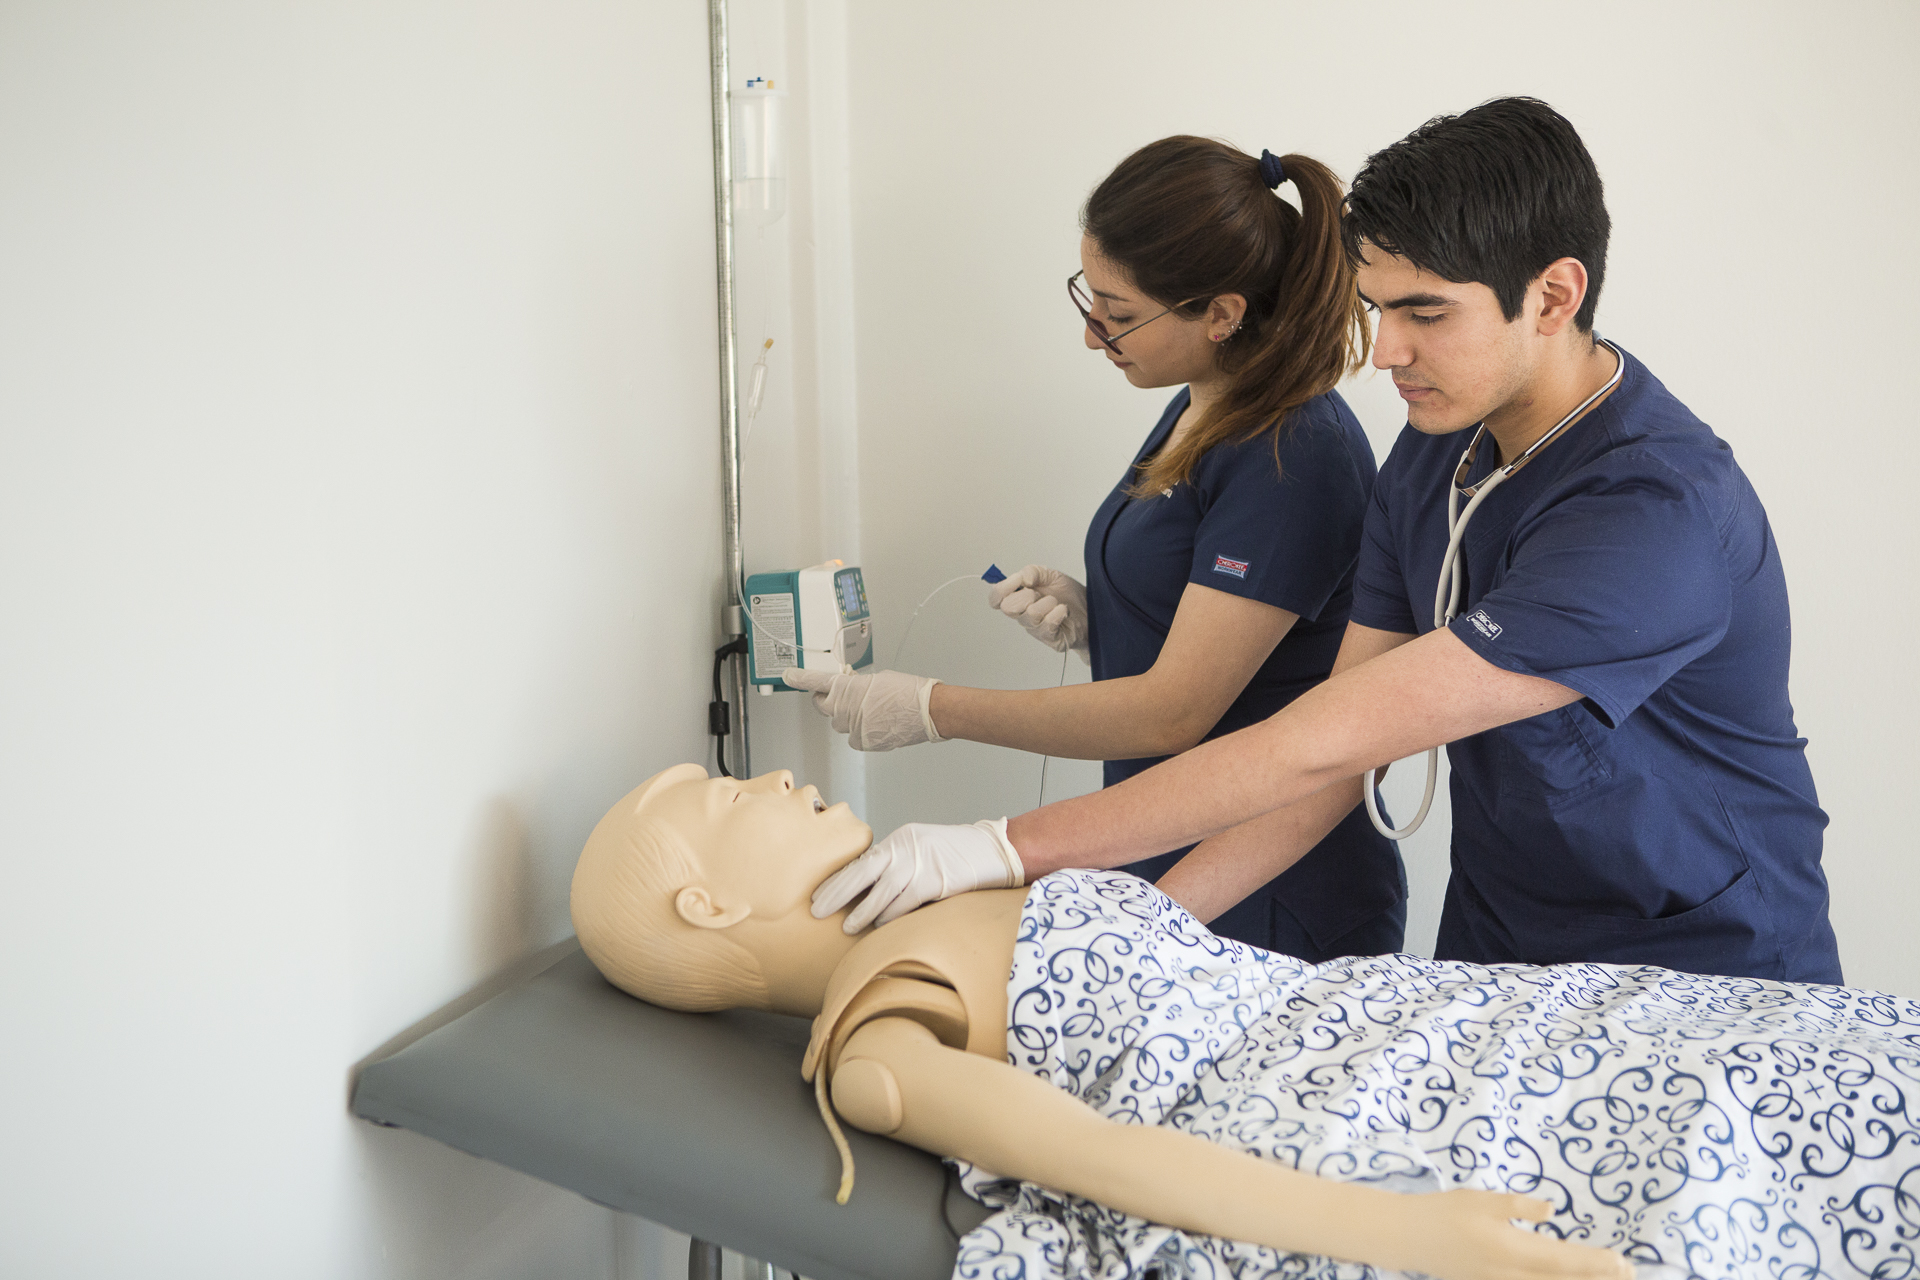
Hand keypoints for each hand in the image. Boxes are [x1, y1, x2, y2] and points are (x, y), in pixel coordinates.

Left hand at [783, 668, 943, 751]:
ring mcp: (852, 729)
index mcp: (845, 688)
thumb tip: (850, 689)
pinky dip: (862, 728)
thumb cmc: (908, 692)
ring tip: (872, 707)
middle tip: (843, 693)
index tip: (789, 676)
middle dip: (829, 699)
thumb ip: (855, 685)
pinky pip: (854, 735)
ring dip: (849, 715)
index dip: (799, 678)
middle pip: (823, 705)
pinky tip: (878, 721)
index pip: (814, 682)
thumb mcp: (876, 679)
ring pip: (840, 722)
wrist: (928, 712)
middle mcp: (843, 710)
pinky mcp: (863, 743)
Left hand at [811, 819, 1024, 932]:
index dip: (837, 880)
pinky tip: (880, 926)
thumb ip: (898, 865)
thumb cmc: (958, 855)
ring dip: (862, 912)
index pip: (861, 862)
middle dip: (836, 893)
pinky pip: (906, 903)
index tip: (817, 895)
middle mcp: (906, 849)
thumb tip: (868, 892)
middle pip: (862, 873)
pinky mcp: (937, 881)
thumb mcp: (923, 849)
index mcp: (900, 840)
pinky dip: (891, 916)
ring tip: (846, 927)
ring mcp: (921, 864)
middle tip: (816, 910)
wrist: (996, 849)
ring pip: (881, 893)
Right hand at [986, 564, 1089, 661]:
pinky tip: (1064, 610)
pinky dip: (1058, 612)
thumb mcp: (1050, 575)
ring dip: (1046, 602)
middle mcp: (1024, 615)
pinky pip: (1047, 625)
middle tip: (1039, 593)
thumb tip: (1023, 578)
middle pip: (1008, 608)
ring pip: (1030, 615)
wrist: (1091, 609)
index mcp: (1019, 598)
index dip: (1002, 588)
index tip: (1018, 579)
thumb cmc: (1069, 595)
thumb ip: (1033, 572)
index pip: (996, 598)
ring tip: (1056, 601)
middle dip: (1025, 595)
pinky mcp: (1051, 638)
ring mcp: (1036, 629)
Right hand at [1387, 1190, 1632, 1279]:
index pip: (1562, 1260)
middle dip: (1595, 1279)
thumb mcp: (1481, 1199)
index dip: (1595, 1264)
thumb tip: (1552, 1211)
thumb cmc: (1444, 1212)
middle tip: (1628, 1273)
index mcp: (1509, 1248)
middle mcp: (1509, 1274)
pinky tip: (1561, 1278)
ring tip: (1604, 1277)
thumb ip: (1518, 1206)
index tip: (1622, 1262)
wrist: (1407, 1237)